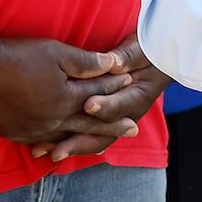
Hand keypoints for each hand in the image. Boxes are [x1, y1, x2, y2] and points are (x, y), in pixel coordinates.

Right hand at [0, 37, 138, 146]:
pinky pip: (41, 140)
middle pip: (89, 121)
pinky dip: (55, 141)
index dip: (114, 85)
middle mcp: (52, 120)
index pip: (97, 93)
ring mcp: (32, 130)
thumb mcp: (57, 53)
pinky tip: (60, 142)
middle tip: (133, 129)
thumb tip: (113, 63)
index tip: (130, 83)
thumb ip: (87, 62)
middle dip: (112, 124)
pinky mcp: (14, 133)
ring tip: (100, 143)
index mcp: (66, 99)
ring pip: (65, 135)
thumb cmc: (17, 57)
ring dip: (84, 137)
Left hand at [29, 34, 169, 161]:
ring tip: (47, 153)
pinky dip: (68, 141)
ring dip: (71, 147)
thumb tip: (115, 63)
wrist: (154, 60)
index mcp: (139, 95)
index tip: (88, 105)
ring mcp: (115, 120)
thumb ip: (128, 56)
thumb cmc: (147, 50)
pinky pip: (86, 134)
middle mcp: (128, 114)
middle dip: (80, 142)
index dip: (106, 106)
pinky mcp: (102, 119)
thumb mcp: (142, 48)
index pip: (122, 105)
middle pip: (105, 133)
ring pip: (94, 139)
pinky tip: (48, 148)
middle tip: (59, 149)